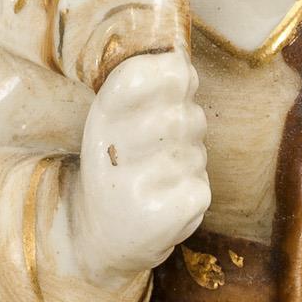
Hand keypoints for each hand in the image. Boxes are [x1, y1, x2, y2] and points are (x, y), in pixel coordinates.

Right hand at [70, 51, 209, 285]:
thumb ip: (148, 89)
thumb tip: (183, 65)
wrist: (105, 236)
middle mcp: (114, 151)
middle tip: (160, 146)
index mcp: (100, 120)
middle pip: (185, 115)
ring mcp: (138, 185)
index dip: (166, 73)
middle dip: (185, 126)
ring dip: (187, 161)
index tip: (174, 75)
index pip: (136, 78)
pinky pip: (201, 186)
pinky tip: (165, 200)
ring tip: (159, 176)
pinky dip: (191, 191)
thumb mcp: (116, 122)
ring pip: (196, 151)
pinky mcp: (165, 214)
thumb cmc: (122, 165)